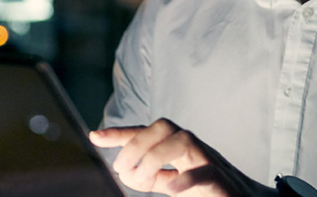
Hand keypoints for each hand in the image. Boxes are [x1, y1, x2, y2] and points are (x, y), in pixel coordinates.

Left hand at [90, 118, 276, 196]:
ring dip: (155, 158)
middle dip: (137, 144)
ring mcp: (208, 159)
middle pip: (163, 126)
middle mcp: (192, 147)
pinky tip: (171, 189)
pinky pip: (204, 171)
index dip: (120, 133)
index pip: (147, 132)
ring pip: (182, 140)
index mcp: (177, 147)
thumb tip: (125, 171)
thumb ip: (152, 175)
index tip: (94, 136)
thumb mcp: (173, 181)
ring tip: (144, 181)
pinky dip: (185, 178)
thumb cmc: (207, 190)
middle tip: (123, 171)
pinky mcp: (221, 180)